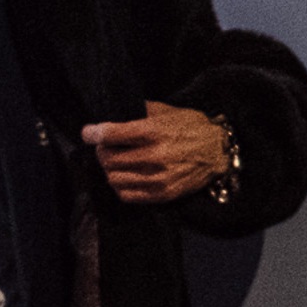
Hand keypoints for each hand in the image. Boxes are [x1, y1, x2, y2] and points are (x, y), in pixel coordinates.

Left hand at [84, 103, 228, 205]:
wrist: (218, 152)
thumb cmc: (192, 127)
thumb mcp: (167, 111)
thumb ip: (139, 111)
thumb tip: (114, 113)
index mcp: (154, 132)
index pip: (112, 134)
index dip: (93, 133)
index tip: (87, 133)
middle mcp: (154, 157)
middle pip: (108, 159)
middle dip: (102, 151)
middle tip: (106, 146)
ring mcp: (157, 179)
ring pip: (113, 178)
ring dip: (109, 169)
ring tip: (116, 161)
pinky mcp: (161, 194)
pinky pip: (126, 195)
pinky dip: (119, 185)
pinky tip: (125, 175)